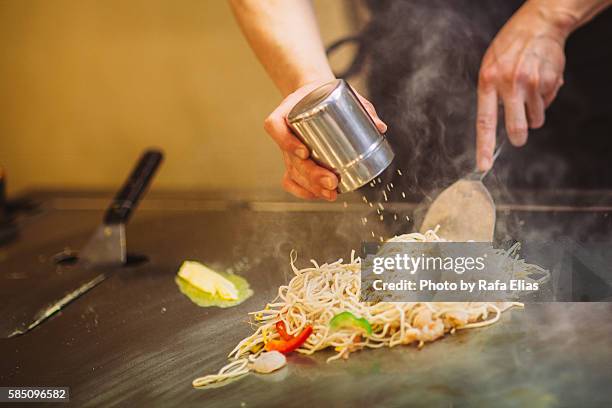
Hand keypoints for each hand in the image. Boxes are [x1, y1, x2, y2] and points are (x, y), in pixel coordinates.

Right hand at [265, 80, 386, 199]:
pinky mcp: (294, 160)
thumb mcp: (340, 92)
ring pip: (292, 172)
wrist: (311, 93)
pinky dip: (302, 190)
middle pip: (289, 158)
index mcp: (287, 110)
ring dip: (311, 186)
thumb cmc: (325, 93)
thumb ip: (361, 106)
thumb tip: (380, 127)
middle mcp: (284, 132)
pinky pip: (291, 180)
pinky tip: (318, 195)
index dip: (286, 142)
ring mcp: (287, 149)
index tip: (305, 151)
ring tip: (331, 192)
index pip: (275, 126)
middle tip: (332, 181)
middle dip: (311, 174)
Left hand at [476, 1, 569, 170]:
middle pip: (516, 128)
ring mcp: (531, 83)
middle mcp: (509, 84)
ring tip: (528, 92)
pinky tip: (539, 80)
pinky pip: (547, 104)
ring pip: (535, 119)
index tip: (483, 165)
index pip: (484, 122)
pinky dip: (544, 98)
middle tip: (519, 137)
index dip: (484, 147)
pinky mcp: (550, 82)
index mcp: (488, 81)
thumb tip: (493, 126)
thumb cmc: (509, 48)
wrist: (539, 25)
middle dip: (518, 137)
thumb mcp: (489, 67)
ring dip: (533, 113)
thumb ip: (490, 95)